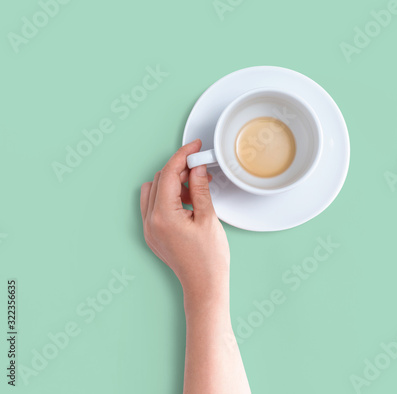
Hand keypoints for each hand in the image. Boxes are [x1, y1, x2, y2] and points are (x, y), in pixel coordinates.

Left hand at [140, 139, 229, 298]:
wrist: (204, 285)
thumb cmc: (209, 259)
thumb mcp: (208, 218)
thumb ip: (200, 189)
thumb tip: (197, 168)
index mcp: (163, 216)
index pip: (169, 174)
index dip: (183, 156)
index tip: (194, 147)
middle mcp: (150, 222)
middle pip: (160, 180)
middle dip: (180, 169)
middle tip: (200, 167)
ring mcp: (149, 229)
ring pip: (154, 191)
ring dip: (173, 183)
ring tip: (196, 189)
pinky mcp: (153, 234)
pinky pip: (154, 205)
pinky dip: (169, 197)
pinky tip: (188, 202)